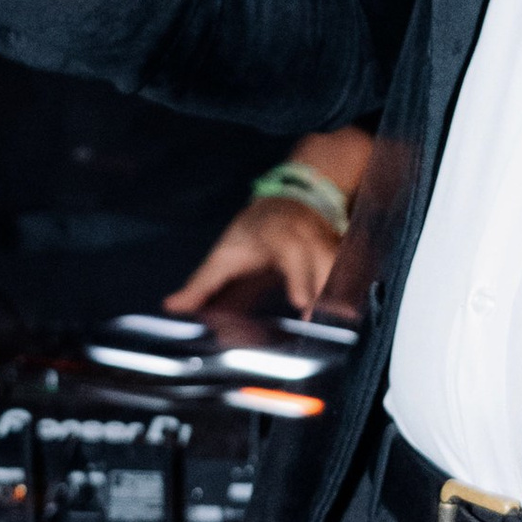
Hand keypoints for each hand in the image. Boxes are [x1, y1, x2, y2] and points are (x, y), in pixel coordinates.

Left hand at [166, 194, 341, 319]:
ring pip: (340, 265)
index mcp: (276, 234)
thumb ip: (202, 283)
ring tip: (338, 323)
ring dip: (339, 293)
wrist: (291, 197)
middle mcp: (306, 235)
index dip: (300, 275)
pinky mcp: (340, 250)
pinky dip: (348, 290)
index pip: (291, 250)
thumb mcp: (224, 252)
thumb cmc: (254, 230)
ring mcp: (327, 241)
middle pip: (324, 260)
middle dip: (325, 290)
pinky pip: (350, 270)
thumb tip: (172, 307)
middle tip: (320, 323)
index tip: (301, 301)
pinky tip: (346, 315)